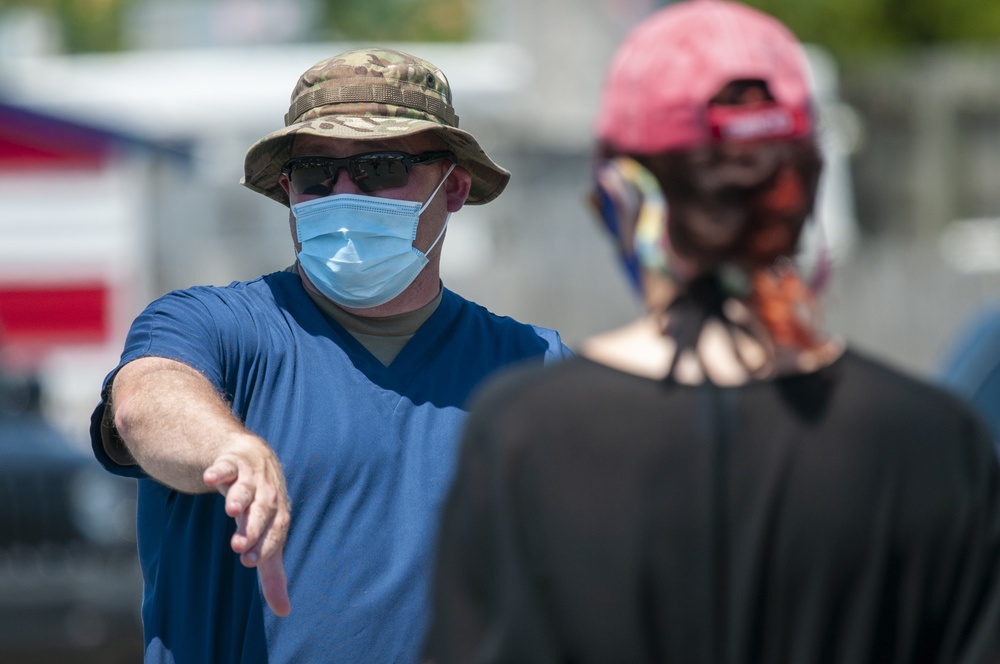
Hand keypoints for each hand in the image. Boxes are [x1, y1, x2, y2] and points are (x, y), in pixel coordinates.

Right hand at [204, 445, 291, 616]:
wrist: (253, 457)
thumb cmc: (261, 506)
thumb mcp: (267, 536)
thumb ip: (272, 572)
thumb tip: (284, 611)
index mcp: (278, 514)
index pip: (276, 531)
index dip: (264, 546)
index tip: (248, 562)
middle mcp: (268, 494)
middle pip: (263, 510)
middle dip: (252, 527)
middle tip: (238, 546)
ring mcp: (250, 476)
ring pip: (246, 487)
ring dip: (240, 498)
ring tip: (230, 511)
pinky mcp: (231, 463)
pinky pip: (226, 466)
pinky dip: (220, 471)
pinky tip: (211, 478)